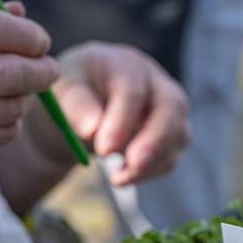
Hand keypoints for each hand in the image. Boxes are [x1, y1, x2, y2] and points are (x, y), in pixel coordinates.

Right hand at [0, 3, 58, 166]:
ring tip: (20, 89)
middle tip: (48, 69)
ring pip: (11, 107)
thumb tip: (20, 12)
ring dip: (26, 98)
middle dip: (42, 71)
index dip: (27, 35)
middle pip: (9, 73)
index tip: (39, 41)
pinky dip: (11, 121)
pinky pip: (3, 133)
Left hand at [52, 41, 191, 185]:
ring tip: (117, 179)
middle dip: (154, 140)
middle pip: (172, 106)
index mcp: (125, 63)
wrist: (86, 103)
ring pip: (179, 133)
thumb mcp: (63, 91)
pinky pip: (173, 155)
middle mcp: (156, 82)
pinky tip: (125, 176)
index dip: (121, 121)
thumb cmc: (75, 91)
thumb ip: (75, 105)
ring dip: (153, 162)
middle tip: (132, 165)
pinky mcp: (174, 133)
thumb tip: (92, 129)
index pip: (133, 89)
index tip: (104, 150)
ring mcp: (171, 108)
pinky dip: (151, 171)